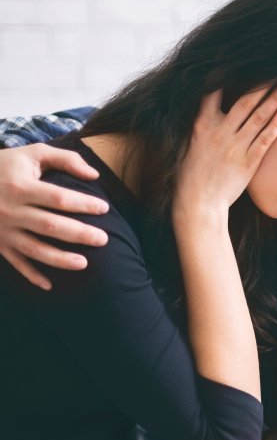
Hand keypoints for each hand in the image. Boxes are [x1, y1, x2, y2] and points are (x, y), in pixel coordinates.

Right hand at [0, 144, 109, 289]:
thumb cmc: (6, 165)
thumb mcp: (33, 153)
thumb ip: (66, 159)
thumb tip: (94, 176)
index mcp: (20, 187)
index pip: (58, 198)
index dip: (83, 204)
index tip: (104, 208)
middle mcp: (10, 211)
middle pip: (49, 225)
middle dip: (78, 234)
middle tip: (103, 239)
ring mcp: (2, 230)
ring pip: (33, 249)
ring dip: (59, 259)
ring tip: (84, 264)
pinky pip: (15, 262)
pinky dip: (30, 276)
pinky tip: (49, 285)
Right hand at [174, 83, 276, 218]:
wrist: (197, 202)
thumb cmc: (192, 173)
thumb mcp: (190, 143)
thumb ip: (202, 124)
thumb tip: (209, 107)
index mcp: (201, 125)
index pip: (213, 92)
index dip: (226, 74)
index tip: (237, 60)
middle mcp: (219, 132)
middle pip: (245, 101)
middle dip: (263, 84)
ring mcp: (235, 146)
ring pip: (259, 116)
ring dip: (275, 99)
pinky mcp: (248, 161)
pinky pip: (266, 139)